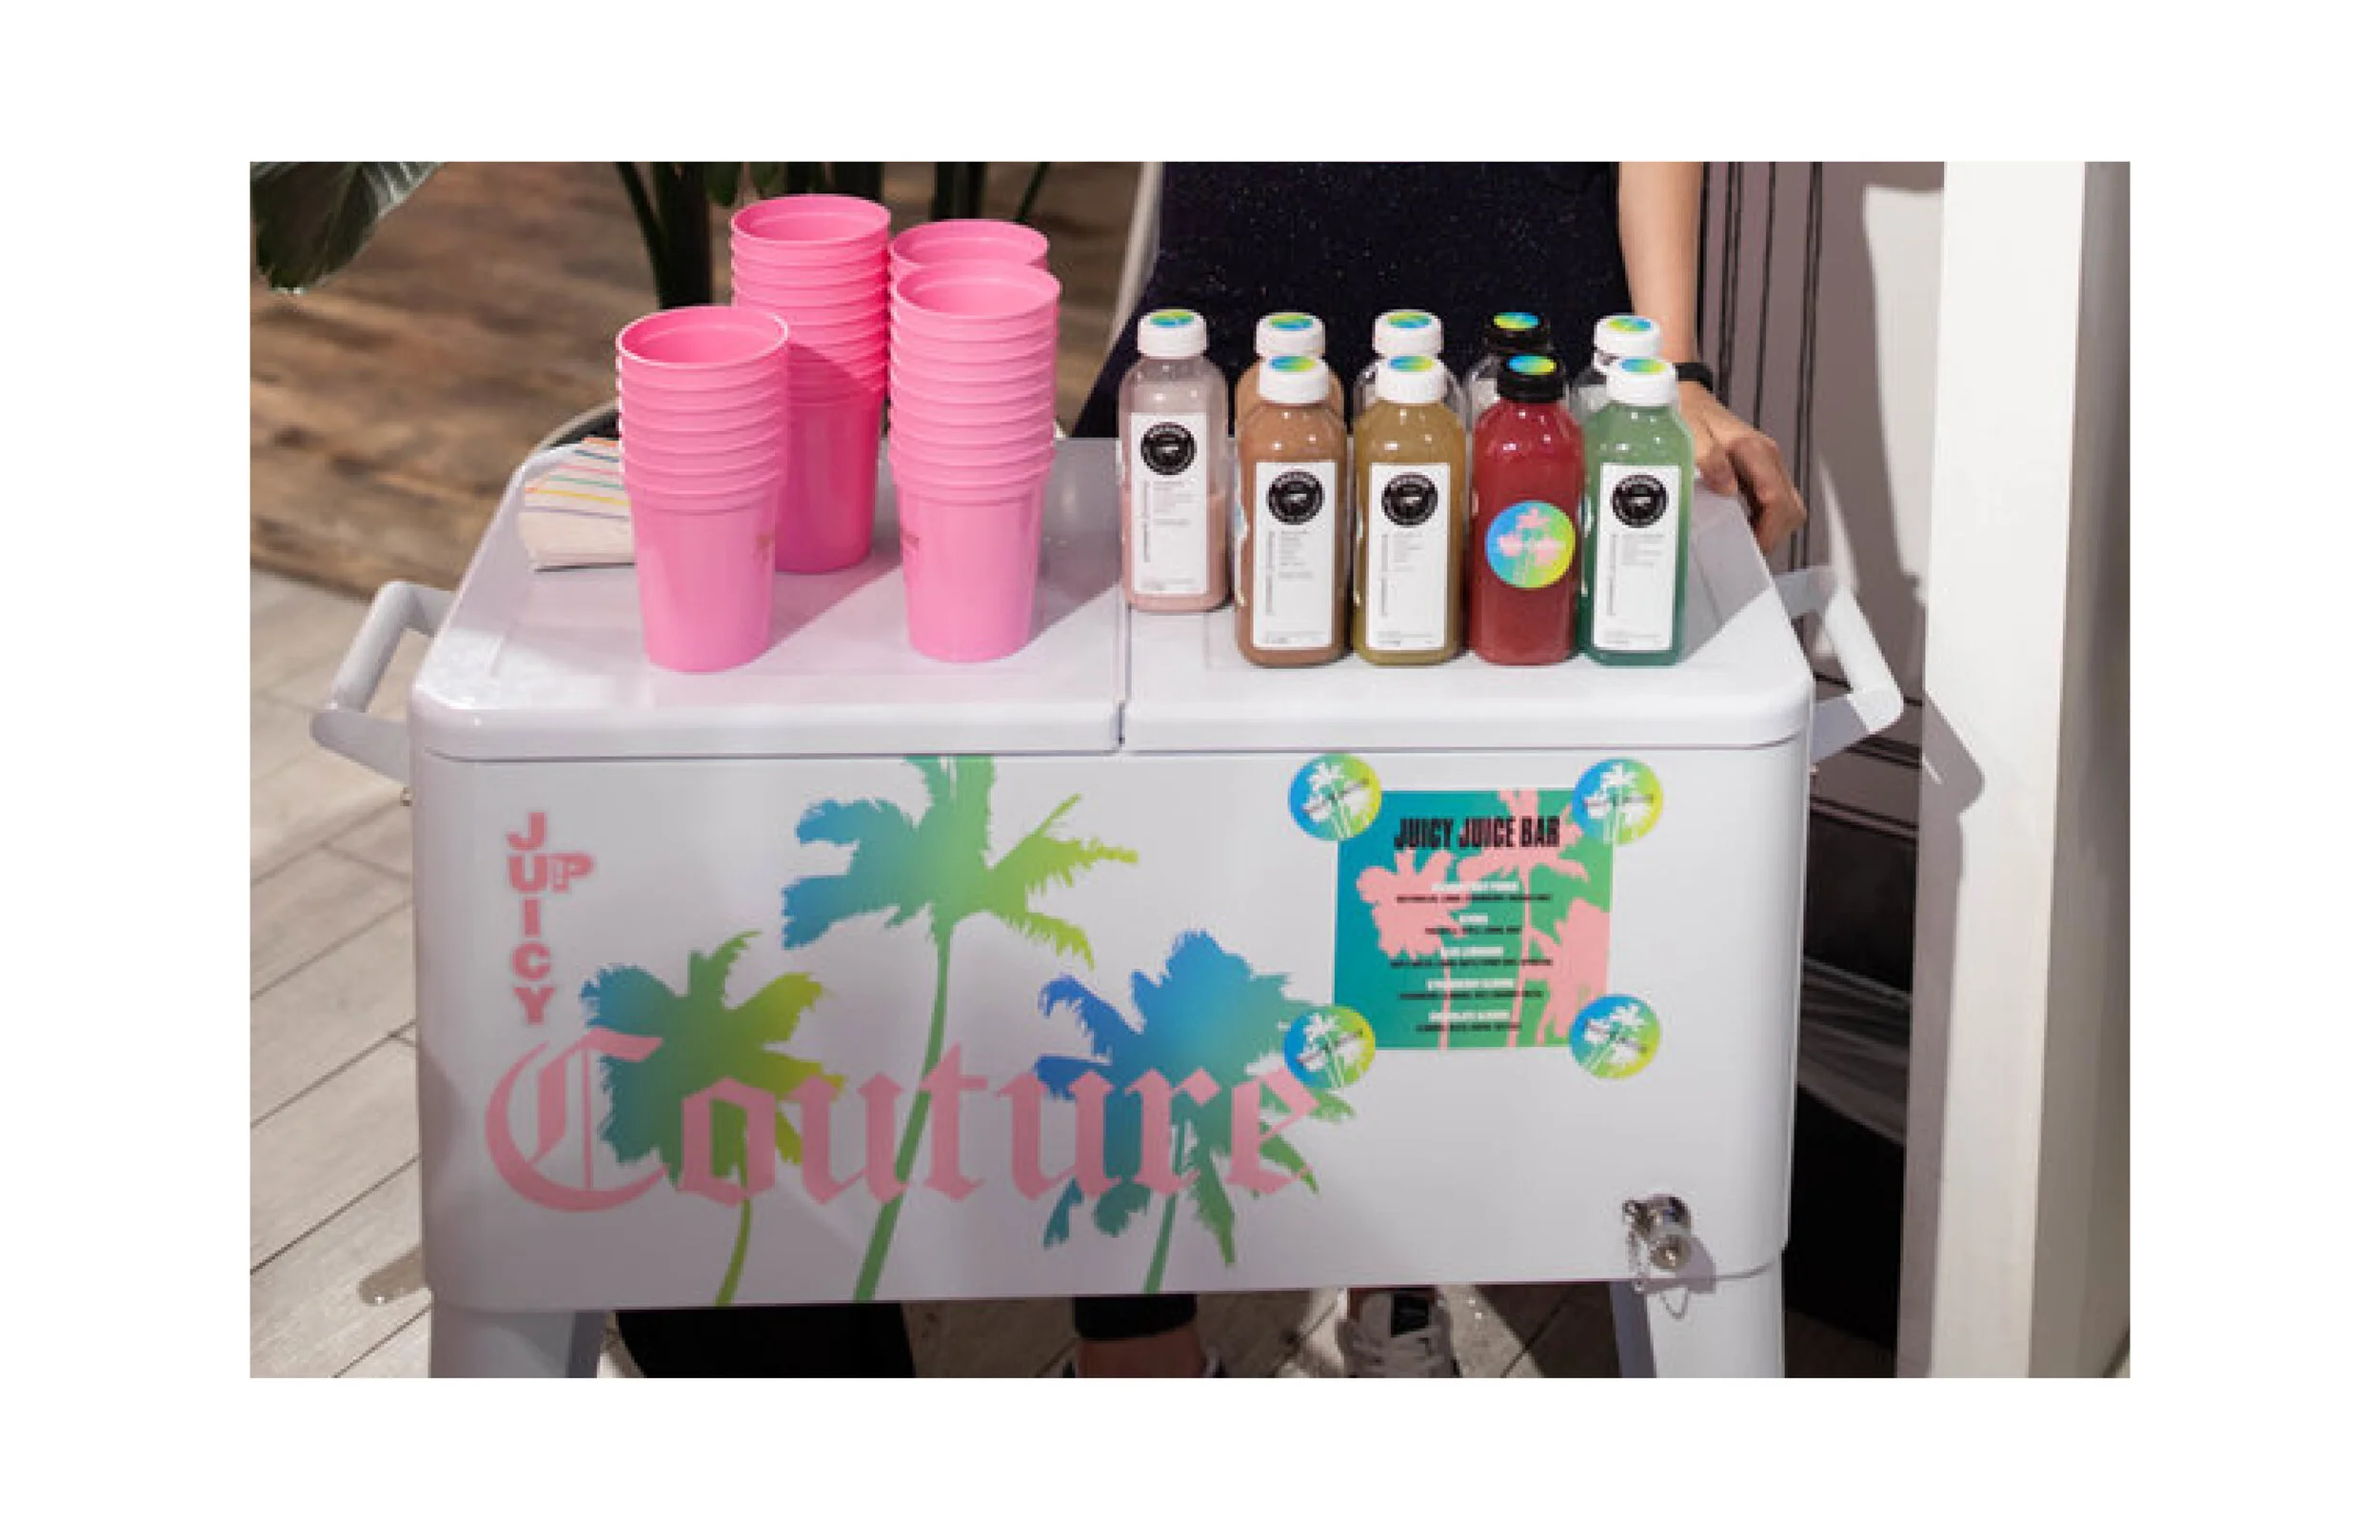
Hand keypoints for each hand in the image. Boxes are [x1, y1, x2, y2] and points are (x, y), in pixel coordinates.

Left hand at [1677, 382, 1807, 554]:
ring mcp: (1768, 467)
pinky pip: (1775, 503)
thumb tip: (1727, 488)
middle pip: (1792, 508)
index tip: (1751, 548)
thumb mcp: (1692, 433)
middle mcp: (1769, 460)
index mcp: (1756, 451)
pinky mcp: (1762, 473)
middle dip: (1774, 535)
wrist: (1690, 399)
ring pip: (1788, 508)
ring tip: (1743, 542)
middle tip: (1746, 550)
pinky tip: (1742, 527)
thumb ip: (1708, 457)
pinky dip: (1765, 520)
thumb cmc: (1689, 415)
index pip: (1777, 500)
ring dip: (1771, 529)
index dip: (1768, 530)